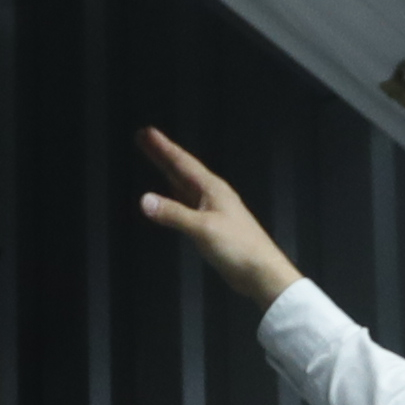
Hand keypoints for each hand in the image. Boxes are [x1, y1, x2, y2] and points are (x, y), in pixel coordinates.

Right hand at [134, 127, 303, 307]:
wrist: (260, 271)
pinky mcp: (211, 226)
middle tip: (144, 138)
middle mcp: (212, 194)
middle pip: (181, 169)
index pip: (181, 163)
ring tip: (154, 158)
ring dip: (167, 172)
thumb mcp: (202, 229)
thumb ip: (173, 214)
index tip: (146, 133)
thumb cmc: (238, 247)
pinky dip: (175, 195)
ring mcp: (212, 209)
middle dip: (162, 154)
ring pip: (184, 184)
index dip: (162, 148)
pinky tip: (170, 195)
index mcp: (212, 189)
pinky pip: (187, 203)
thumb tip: (145, 200)